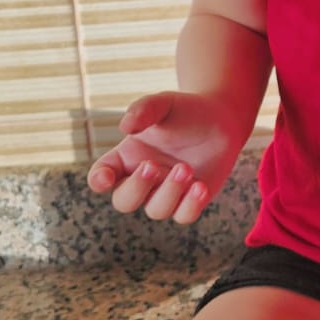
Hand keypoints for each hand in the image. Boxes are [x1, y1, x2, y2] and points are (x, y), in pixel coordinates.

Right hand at [86, 90, 240, 223]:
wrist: (220, 119)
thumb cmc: (183, 111)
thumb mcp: (163, 104)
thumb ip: (144, 110)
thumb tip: (125, 126)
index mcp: (126, 158)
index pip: (101, 176)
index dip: (99, 180)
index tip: (106, 177)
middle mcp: (142, 180)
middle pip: (124, 201)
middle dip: (136, 187)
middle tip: (152, 165)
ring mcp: (165, 193)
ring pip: (156, 210)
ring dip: (170, 191)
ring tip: (186, 167)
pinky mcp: (189, 201)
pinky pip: (184, 216)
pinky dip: (190, 205)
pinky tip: (200, 186)